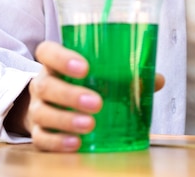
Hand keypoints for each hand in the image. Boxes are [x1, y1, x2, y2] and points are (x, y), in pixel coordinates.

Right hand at [19, 41, 164, 151]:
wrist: (53, 105)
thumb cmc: (83, 84)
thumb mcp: (101, 75)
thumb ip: (126, 75)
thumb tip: (157, 80)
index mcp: (55, 63)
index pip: (48, 52)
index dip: (62, 58)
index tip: (84, 67)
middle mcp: (42, 83)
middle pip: (46, 85)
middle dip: (71, 94)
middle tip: (97, 103)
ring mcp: (37, 108)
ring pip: (43, 113)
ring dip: (67, 119)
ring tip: (90, 125)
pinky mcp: (38, 132)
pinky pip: (42, 138)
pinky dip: (59, 142)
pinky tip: (76, 143)